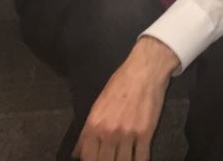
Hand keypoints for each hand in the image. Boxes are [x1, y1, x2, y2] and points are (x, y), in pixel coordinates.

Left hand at [74, 36, 178, 160]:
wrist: (145, 70)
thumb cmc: (120, 84)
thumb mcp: (98, 105)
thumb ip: (86, 131)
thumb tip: (77, 153)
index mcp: (94, 125)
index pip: (87, 157)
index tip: (98, 160)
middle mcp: (108, 132)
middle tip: (112, 157)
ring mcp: (127, 133)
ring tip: (124, 157)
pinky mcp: (145, 133)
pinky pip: (141, 158)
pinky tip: (138, 158)